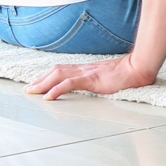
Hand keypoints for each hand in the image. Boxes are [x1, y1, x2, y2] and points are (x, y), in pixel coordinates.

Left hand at [26, 54, 157, 99]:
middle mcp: (83, 69)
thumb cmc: (127, 75)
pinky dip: (56, 90)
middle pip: (56, 71)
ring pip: (58, 75)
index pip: (62, 69)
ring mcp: (87, 73)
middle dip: (40, 79)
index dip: (48, 75)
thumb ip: (99, 80)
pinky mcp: (91, 80)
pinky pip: (69, 83)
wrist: (138, 69)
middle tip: (28, 88)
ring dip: (43, 83)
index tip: (37, 82)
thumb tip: (95, 86)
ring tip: (32, 91)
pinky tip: (48, 96)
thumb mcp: (108, 78)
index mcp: (87, 69)